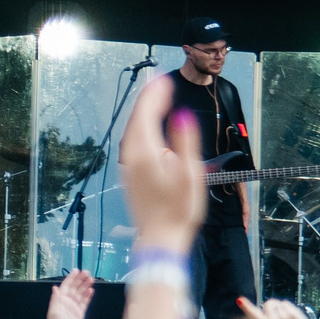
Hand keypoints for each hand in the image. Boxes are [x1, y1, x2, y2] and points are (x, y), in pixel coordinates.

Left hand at [45, 269, 95, 318]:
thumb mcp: (53, 311)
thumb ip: (55, 299)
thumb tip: (55, 288)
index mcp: (60, 300)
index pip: (66, 286)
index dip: (71, 278)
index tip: (77, 271)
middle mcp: (67, 302)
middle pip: (75, 287)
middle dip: (80, 279)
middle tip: (87, 273)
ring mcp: (73, 307)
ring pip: (81, 293)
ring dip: (85, 286)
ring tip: (91, 279)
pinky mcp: (79, 312)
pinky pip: (85, 302)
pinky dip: (88, 296)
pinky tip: (91, 291)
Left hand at [119, 77, 205, 247]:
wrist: (160, 238)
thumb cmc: (179, 210)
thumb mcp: (191, 174)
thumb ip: (186, 142)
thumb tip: (183, 116)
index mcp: (146, 153)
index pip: (146, 115)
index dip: (154, 95)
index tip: (163, 80)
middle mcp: (131, 157)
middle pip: (137, 120)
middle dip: (147, 100)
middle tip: (159, 83)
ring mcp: (128, 166)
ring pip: (133, 131)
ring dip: (144, 113)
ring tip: (155, 98)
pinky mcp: (130, 173)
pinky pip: (134, 142)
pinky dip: (142, 128)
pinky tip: (150, 127)